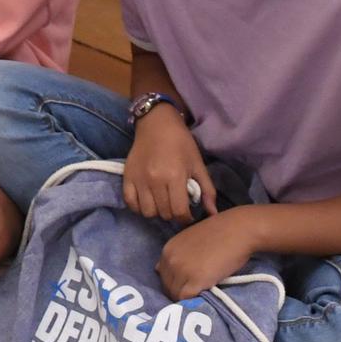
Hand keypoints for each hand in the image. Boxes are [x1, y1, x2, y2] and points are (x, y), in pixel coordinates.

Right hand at [122, 108, 214, 224]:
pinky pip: (130, 203)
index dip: (186, 218)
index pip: (179, 212)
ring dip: (157, 211)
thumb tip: (213, 214)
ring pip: (148, 212)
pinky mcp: (127, 177)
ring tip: (162, 202)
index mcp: (175, 176)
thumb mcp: (198, 164)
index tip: (189, 215)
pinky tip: (148, 200)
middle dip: (173, 213)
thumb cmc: (181, 143)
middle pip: (164, 213)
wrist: (157, 123)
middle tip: (176, 204)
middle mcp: (155, 180)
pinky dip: (139, 207)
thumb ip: (207, 190)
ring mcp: (139, 179)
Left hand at [156, 210, 257, 300]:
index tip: (186, 284)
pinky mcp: (196, 280)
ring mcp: (182, 270)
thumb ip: (176, 255)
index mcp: (167, 249)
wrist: (238, 230)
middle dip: (179, 291)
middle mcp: (170, 260)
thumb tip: (158, 269)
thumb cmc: (218, 233)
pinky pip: (187, 298)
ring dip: (187, 297)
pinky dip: (194, 300)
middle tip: (196, 291)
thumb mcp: (189, 239)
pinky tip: (204, 294)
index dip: (174, 282)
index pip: (162, 275)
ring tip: (201, 293)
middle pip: (167, 286)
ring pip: (176, 294)